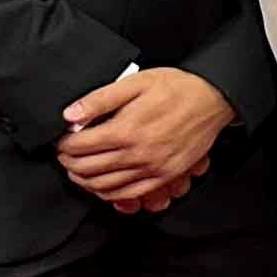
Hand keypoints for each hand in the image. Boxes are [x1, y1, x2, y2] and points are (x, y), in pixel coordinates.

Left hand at [57, 66, 231, 212]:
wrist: (214, 99)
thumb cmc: (177, 88)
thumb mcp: (136, 82)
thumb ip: (99, 99)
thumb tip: (69, 115)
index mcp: (126, 130)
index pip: (78, 147)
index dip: (62, 145)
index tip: (62, 140)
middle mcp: (137, 154)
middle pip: (86, 169)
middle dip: (68, 163)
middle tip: (66, 155)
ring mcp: (151, 168)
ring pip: (103, 186)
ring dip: (83, 180)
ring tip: (79, 169)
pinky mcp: (164, 176)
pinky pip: (128, 194)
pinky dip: (108, 193)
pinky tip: (103, 183)